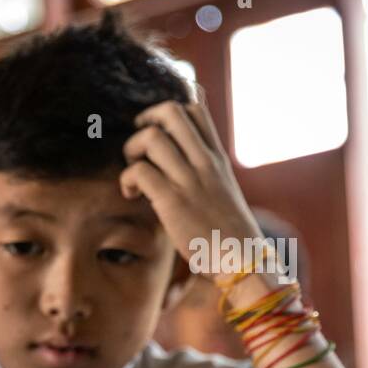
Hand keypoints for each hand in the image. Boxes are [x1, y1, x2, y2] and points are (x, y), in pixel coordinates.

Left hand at [119, 99, 259, 272]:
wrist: (241, 259)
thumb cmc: (227, 231)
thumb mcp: (222, 190)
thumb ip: (204, 171)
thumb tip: (179, 162)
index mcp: (216, 157)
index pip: (195, 109)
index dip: (167, 113)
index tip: (157, 135)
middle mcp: (204, 161)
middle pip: (170, 110)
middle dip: (144, 122)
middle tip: (139, 149)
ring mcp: (189, 179)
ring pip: (150, 137)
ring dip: (131, 151)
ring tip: (134, 176)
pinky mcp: (172, 200)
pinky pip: (139, 171)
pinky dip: (126, 180)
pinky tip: (132, 195)